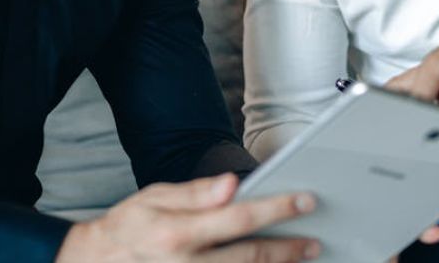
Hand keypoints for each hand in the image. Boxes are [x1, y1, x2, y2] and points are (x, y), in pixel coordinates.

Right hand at [56, 172, 320, 261]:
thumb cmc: (124, 229)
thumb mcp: (152, 198)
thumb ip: (194, 193)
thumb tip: (232, 183)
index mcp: (177, 232)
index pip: (238, 218)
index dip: (277, 209)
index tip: (305, 201)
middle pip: (250, 258)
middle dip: (287, 250)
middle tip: (314, 243)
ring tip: (299, 261)